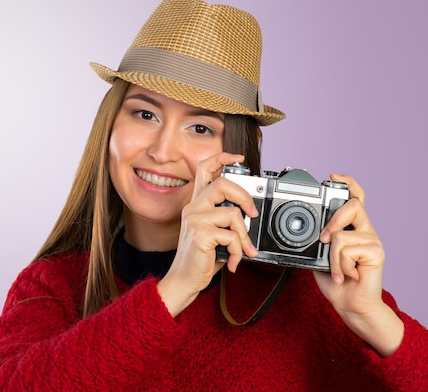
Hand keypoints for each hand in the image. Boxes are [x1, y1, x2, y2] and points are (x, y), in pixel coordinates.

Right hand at [157, 152, 257, 316]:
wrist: (184, 280)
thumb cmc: (201, 258)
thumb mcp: (216, 233)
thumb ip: (227, 219)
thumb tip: (250, 215)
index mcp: (197, 203)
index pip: (205, 169)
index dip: (222, 157)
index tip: (238, 158)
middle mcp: (193, 207)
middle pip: (223, 183)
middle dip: (245, 198)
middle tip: (252, 215)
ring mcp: (195, 219)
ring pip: (232, 213)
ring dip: (244, 235)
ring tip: (242, 249)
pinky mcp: (200, 234)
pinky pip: (232, 235)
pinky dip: (238, 250)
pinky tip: (233, 260)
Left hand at [313, 173, 402, 355]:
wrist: (350, 305)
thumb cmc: (335, 281)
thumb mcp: (319, 256)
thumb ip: (317, 240)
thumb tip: (305, 231)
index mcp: (352, 228)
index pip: (355, 198)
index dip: (347, 183)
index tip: (332, 176)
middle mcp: (365, 230)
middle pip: (353, 205)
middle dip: (333, 221)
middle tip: (324, 239)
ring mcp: (372, 240)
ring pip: (340, 235)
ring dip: (331, 258)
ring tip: (337, 271)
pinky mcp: (376, 253)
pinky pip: (346, 250)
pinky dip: (339, 266)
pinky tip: (347, 275)